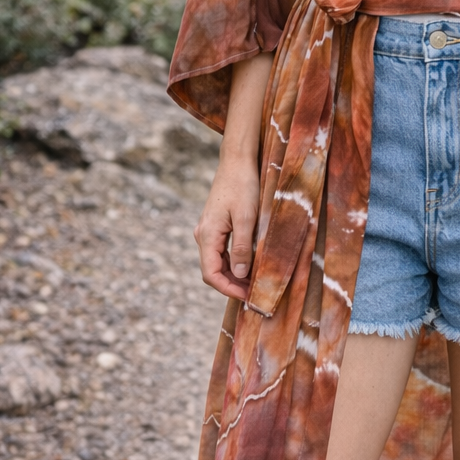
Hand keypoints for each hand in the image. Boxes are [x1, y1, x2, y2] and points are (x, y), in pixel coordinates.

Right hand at [194, 159, 260, 299]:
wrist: (237, 161)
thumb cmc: (243, 186)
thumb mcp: (247, 218)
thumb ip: (242, 247)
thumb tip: (238, 275)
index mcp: (207, 235)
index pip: (211, 274)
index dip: (228, 289)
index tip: (247, 297)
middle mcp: (203, 235)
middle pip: (213, 270)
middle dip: (232, 285)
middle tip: (255, 293)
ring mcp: (208, 230)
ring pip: (217, 262)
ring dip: (234, 274)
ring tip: (255, 282)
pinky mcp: (216, 226)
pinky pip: (221, 251)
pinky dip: (234, 261)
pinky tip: (250, 265)